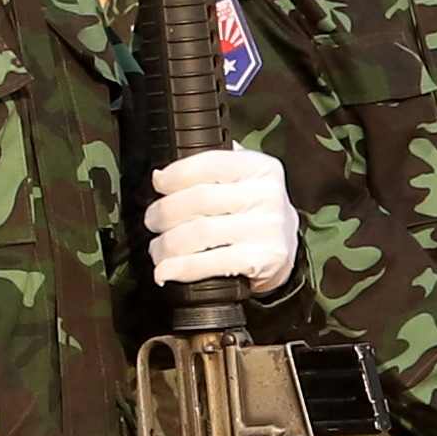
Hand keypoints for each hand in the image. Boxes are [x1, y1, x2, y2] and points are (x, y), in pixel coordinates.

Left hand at [144, 147, 300, 294]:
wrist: (284, 250)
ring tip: (157, 249)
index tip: (158, 184)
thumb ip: (211, 169)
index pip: (209, 164)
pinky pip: (212, 262)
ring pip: (201, 232)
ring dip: (168, 244)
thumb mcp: (243, 180)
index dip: (175, 175)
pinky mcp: (263, 259)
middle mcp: (267, 195)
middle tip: (152, 221)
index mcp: (259, 167)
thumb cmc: (253, 211)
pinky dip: (181, 268)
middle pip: (200, 199)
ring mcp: (267, 228)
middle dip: (165, 212)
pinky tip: (166, 271)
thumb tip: (162, 175)